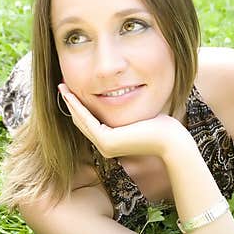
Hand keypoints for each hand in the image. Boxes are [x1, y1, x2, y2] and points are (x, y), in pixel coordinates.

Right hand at [58, 83, 187, 158]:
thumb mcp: (138, 115)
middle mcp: (105, 147)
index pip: (90, 122)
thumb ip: (127, 111)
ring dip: (70, 103)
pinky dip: (78, 107)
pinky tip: (71, 95)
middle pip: (82, 122)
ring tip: (62, 88)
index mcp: (111, 142)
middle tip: (62, 87)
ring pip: (82, 121)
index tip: (73, 91)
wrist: (171, 140)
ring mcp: (105, 146)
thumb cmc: (161, 127)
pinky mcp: (107, 141)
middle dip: (71, 103)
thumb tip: (124, 94)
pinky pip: (88, 120)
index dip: (80, 106)